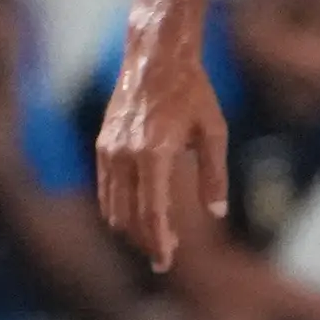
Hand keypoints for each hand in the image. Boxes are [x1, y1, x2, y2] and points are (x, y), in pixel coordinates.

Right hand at [96, 22, 229, 274]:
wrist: (155, 56)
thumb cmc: (192, 91)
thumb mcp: (213, 131)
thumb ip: (214, 175)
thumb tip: (216, 212)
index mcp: (153, 153)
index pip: (151, 213)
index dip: (158, 242)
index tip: (165, 263)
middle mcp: (125, 154)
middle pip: (129, 216)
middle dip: (145, 241)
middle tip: (163, 258)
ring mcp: (109, 149)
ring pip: (112, 206)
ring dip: (130, 228)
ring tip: (153, 239)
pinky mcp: (102, 143)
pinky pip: (106, 188)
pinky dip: (118, 207)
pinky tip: (136, 215)